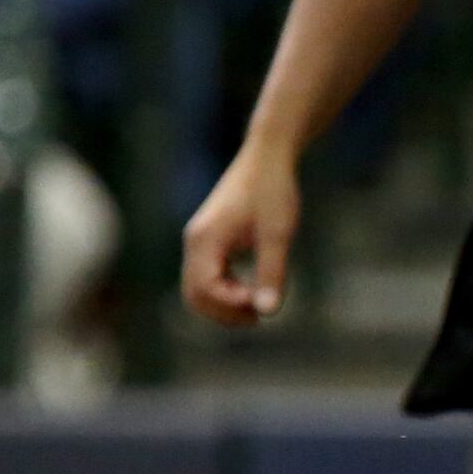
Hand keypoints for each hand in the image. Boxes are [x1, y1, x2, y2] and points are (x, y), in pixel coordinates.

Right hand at [181, 136, 301, 326]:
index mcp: (205, 240)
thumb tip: (267, 312)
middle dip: (223, 312)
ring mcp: (200, 240)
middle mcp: (195, 242)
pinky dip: (225, 289)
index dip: (232, 304)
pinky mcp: (210, 238)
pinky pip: (208, 275)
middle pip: (194, 295)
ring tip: (258, 308)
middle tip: (259, 316)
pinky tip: (252, 290)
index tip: (262, 301)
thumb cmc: (274, 191)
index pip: (205, 290)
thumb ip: (271, 273)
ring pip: (198, 287)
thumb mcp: (278, 234)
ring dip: (224, 303)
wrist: (268, 156)